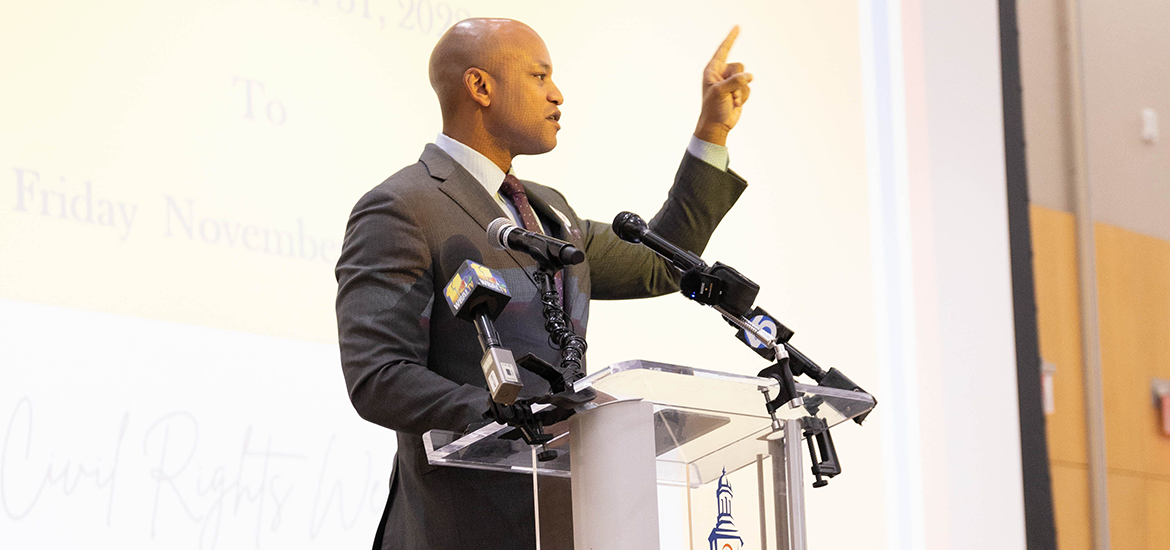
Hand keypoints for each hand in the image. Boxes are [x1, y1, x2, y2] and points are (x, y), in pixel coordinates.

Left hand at [694, 26, 751, 145]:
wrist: (717, 125)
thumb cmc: (713, 108)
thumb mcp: (721, 92)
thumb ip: (735, 81)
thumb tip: (749, 76)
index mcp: (712, 70)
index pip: (723, 50)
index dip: (731, 38)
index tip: (738, 26)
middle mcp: (721, 74)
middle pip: (739, 66)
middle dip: (738, 80)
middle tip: (729, 93)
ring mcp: (730, 82)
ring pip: (746, 78)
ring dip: (740, 92)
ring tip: (731, 100)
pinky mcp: (738, 90)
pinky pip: (748, 88)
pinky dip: (743, 97)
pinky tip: (735, 104)